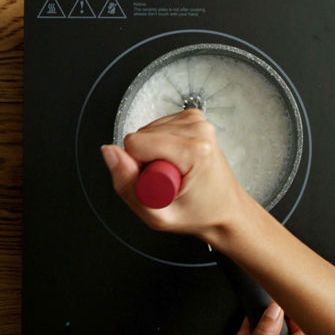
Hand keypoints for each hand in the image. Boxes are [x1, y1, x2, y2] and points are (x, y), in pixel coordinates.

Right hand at [101, 109, 258, 244]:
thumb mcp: (157, 215)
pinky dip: (160, 147)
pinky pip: (157, 129)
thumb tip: (109, 152)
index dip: (138, 169)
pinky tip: (176, 162)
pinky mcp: (193, 119)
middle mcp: (198, 129)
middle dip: (146, 161)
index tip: (160, 186)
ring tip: (174, 174)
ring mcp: (197, 121)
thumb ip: (126, 184)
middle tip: (168, 182)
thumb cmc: (200, 214)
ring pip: (147, 131)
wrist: (226, 211)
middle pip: (141, 136)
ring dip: (153, 154)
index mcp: (194, 150)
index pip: (135, 143)